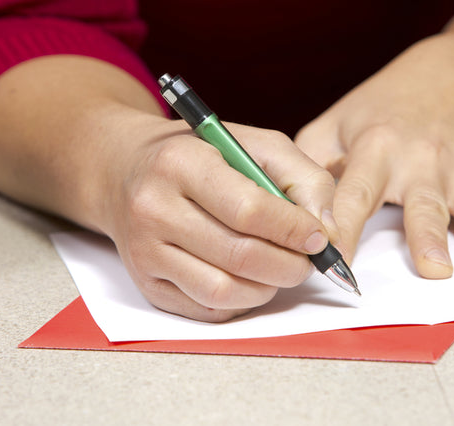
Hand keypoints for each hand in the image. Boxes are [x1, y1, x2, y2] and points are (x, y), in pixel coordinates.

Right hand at [100, 114, 337, 320]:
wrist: (126, 171)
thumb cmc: (200, 155)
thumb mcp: (252, 143)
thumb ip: (300, 176)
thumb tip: (326, 231)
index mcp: (181, 163)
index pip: (248, 210)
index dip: (294, 230)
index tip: (319, 237)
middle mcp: (154, 208)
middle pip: (240, 256)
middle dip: (290, 265)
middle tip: (308, 260)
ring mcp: (145, 252)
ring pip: (223, 291)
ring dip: (267, 288)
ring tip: (280, 268)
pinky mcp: (147, 283)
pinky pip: (207, 309)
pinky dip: (242, 302)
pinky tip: (250, 279)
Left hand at [295, 34, 453, 277]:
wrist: (450, 71)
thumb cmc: (383, 106)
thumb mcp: (336, 121)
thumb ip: (310, 160)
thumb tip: (285, 201)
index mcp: (376, 148)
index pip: (354, 193)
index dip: (342, 225)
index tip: (331, 256)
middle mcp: (423, 160)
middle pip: (423, 204)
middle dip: (428, 236)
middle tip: (434, 269)